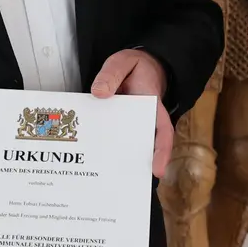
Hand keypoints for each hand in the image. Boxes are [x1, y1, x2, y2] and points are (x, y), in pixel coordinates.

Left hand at [90, 48, 173, 177]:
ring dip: (114, 162)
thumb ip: (111, 74)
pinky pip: (109, 139)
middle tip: (122, 183)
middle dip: (134, 167)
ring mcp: (130, 126)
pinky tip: (85, 157)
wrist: (136, 66)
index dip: (161, 151)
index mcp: (150, 105)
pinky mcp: (117, 126)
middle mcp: (143, 121)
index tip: (157, 170)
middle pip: (142, 147)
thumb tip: (99, 93)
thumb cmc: (133, 66)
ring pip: (124, 147)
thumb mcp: (122, 62)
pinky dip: (100, 148)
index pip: (162, 130)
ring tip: (100, 179)